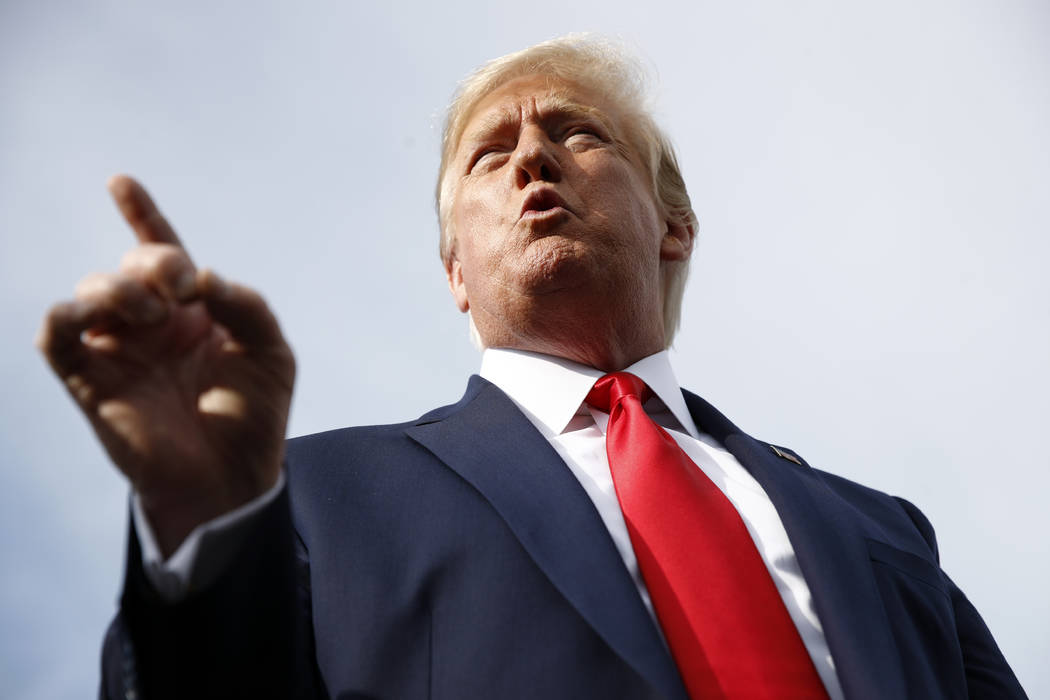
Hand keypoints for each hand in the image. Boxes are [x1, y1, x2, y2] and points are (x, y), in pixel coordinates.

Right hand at [37, 176, 295, 555]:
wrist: (231, 477)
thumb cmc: (254, 415)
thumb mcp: (271, 352)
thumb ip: (245, 305)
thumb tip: (200, 275)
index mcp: (193, 311)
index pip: (162, 253)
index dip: (141, 215)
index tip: (119, 182)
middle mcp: (152, 324)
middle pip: (132, 266)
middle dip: (156, 265)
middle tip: (182, 291)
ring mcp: (120, 349)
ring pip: (92, 291)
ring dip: (121, 291)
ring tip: (154, 317)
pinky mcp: (91, 380)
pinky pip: (56, 337)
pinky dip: (62, 318)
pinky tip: (82, 316)